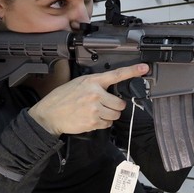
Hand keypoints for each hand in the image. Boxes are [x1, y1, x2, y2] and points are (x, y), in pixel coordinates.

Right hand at [28, 63, 148, 135]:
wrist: (49, 114)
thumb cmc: (62, 98)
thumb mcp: (78, 83)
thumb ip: (95, 84)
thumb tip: (109, 88)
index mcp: (92, 81)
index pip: (116, 74)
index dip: (132, 71)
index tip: (144, 68)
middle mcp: (95, 94)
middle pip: (120, 103)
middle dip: (115, 106)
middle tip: (104, 106)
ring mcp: (95, 109)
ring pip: (115, 115)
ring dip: (109, 116)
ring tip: (95, 112)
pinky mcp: (93, 122)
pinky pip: (107, 124)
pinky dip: (102, 123)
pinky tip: (91, 119)